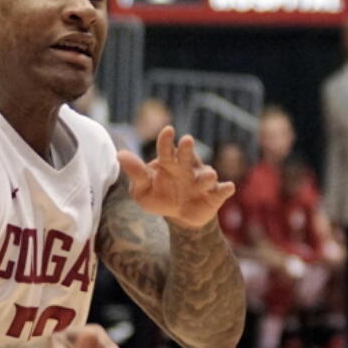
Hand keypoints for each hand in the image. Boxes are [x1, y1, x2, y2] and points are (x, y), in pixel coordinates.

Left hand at [117, 127, 234, 228]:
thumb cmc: (159, 197)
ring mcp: (202, 180)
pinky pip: (221, 191)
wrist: (180, 217)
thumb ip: (135, 173)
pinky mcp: (214, 194)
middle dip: (188, 148)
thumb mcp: (142, 190)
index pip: (167, 149)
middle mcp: (187, 167)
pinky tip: (228, 187)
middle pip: (188, 155)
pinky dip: (225, 189)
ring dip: (207, 175)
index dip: (167, 140)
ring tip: (208, 175)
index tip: (168, 130)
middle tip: (187, 140)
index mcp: (169, 162)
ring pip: (206, 175)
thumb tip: (119, 154)